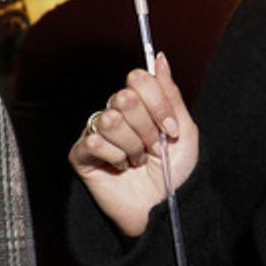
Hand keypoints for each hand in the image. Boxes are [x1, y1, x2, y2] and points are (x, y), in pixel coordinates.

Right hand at [68, 53, 198, 237]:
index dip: (158, 104)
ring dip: (133, 146)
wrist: (163, 206)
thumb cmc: (176, 171)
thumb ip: (170, 94)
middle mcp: (117, 113)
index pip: (139, 79)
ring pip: (110, 120)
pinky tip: (121, 168)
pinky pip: (94, 142)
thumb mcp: (184, 130)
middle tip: (153, 148)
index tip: (171, 129)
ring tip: (138, 160)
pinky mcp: (81, 153)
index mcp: (141, 104)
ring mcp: (97, 132)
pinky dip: (116, 158)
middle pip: (125, 97)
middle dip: (147, 128)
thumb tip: (160, 59)